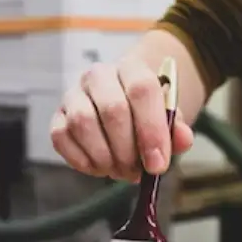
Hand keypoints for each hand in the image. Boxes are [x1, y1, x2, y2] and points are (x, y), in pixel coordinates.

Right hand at [50, 57, 193, 182]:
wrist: (123, 111)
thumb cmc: (145, 118)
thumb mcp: (167, 123)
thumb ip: (177, 130)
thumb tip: (184, 139)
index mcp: (132, 70)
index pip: (142, 90)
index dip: (151, 131)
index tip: (157, 165)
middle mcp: (99, 76)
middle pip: (113, 110)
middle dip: (127, 151)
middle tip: (136, 172)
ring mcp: (74, 95)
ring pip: (83, 124)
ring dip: (104, 157)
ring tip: (118, 170)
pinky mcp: (58, 117)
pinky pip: (61, 138)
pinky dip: (82, 161)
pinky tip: (99, 167)